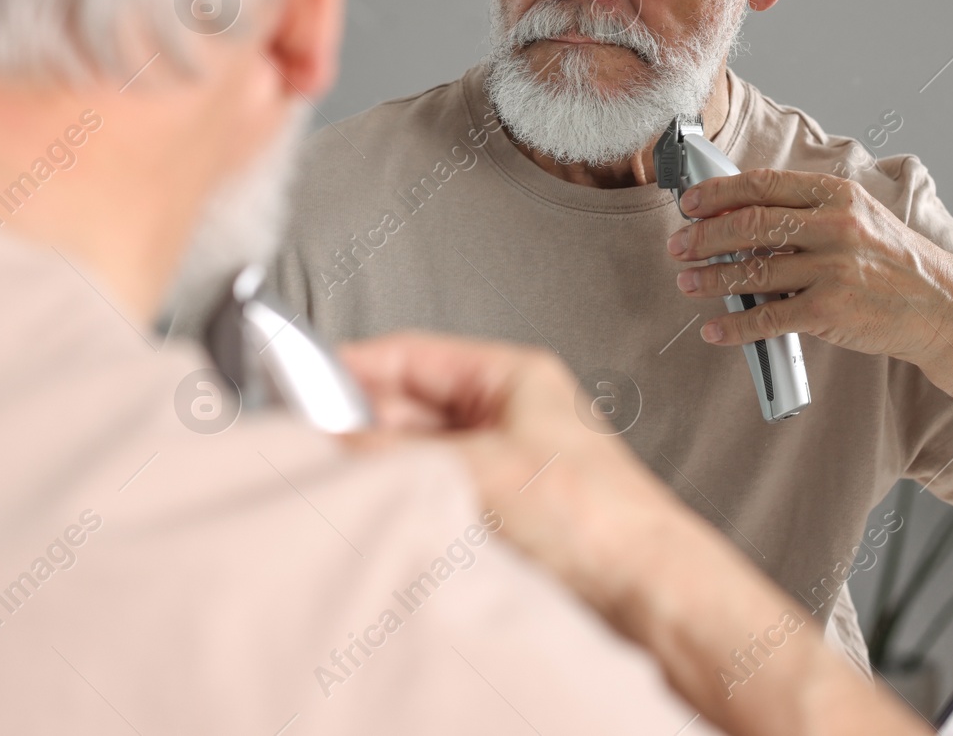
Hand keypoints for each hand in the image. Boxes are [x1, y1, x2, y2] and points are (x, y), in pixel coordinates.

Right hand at [340, 331, 929, 735]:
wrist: (650, 596)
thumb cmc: (598, 520)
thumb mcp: (475, 469)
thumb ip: (392, 453)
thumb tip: (329, 441)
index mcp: (512, 377)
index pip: (412, 356)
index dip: (354, 366)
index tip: (302, 383)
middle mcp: (506, 417)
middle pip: (409, 409)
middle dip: (360, 427)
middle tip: (311, 444)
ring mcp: (502, 469)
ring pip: (416, 458)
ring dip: (379, 471)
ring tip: (342, 482)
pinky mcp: (501, 520)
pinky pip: (433, 502)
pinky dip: (403, 507)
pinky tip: (381, 516)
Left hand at [668, 168, 952, 372]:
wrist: (943, 309)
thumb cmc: (893, 263)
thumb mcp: (859, 218)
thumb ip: (807, 212)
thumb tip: (741, 214)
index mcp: (837, 195)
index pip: (763, 184)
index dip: (718, 194)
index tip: (690, 203)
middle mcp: (835, 226)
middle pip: (749, 225)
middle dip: (704, 236)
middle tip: (678, 246)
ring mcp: (833, 268)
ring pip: (754, 270)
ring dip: (711, 278)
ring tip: (688, 283)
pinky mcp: (831, 310)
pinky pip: (769, 317)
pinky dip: (736, 325)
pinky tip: (715, 329)